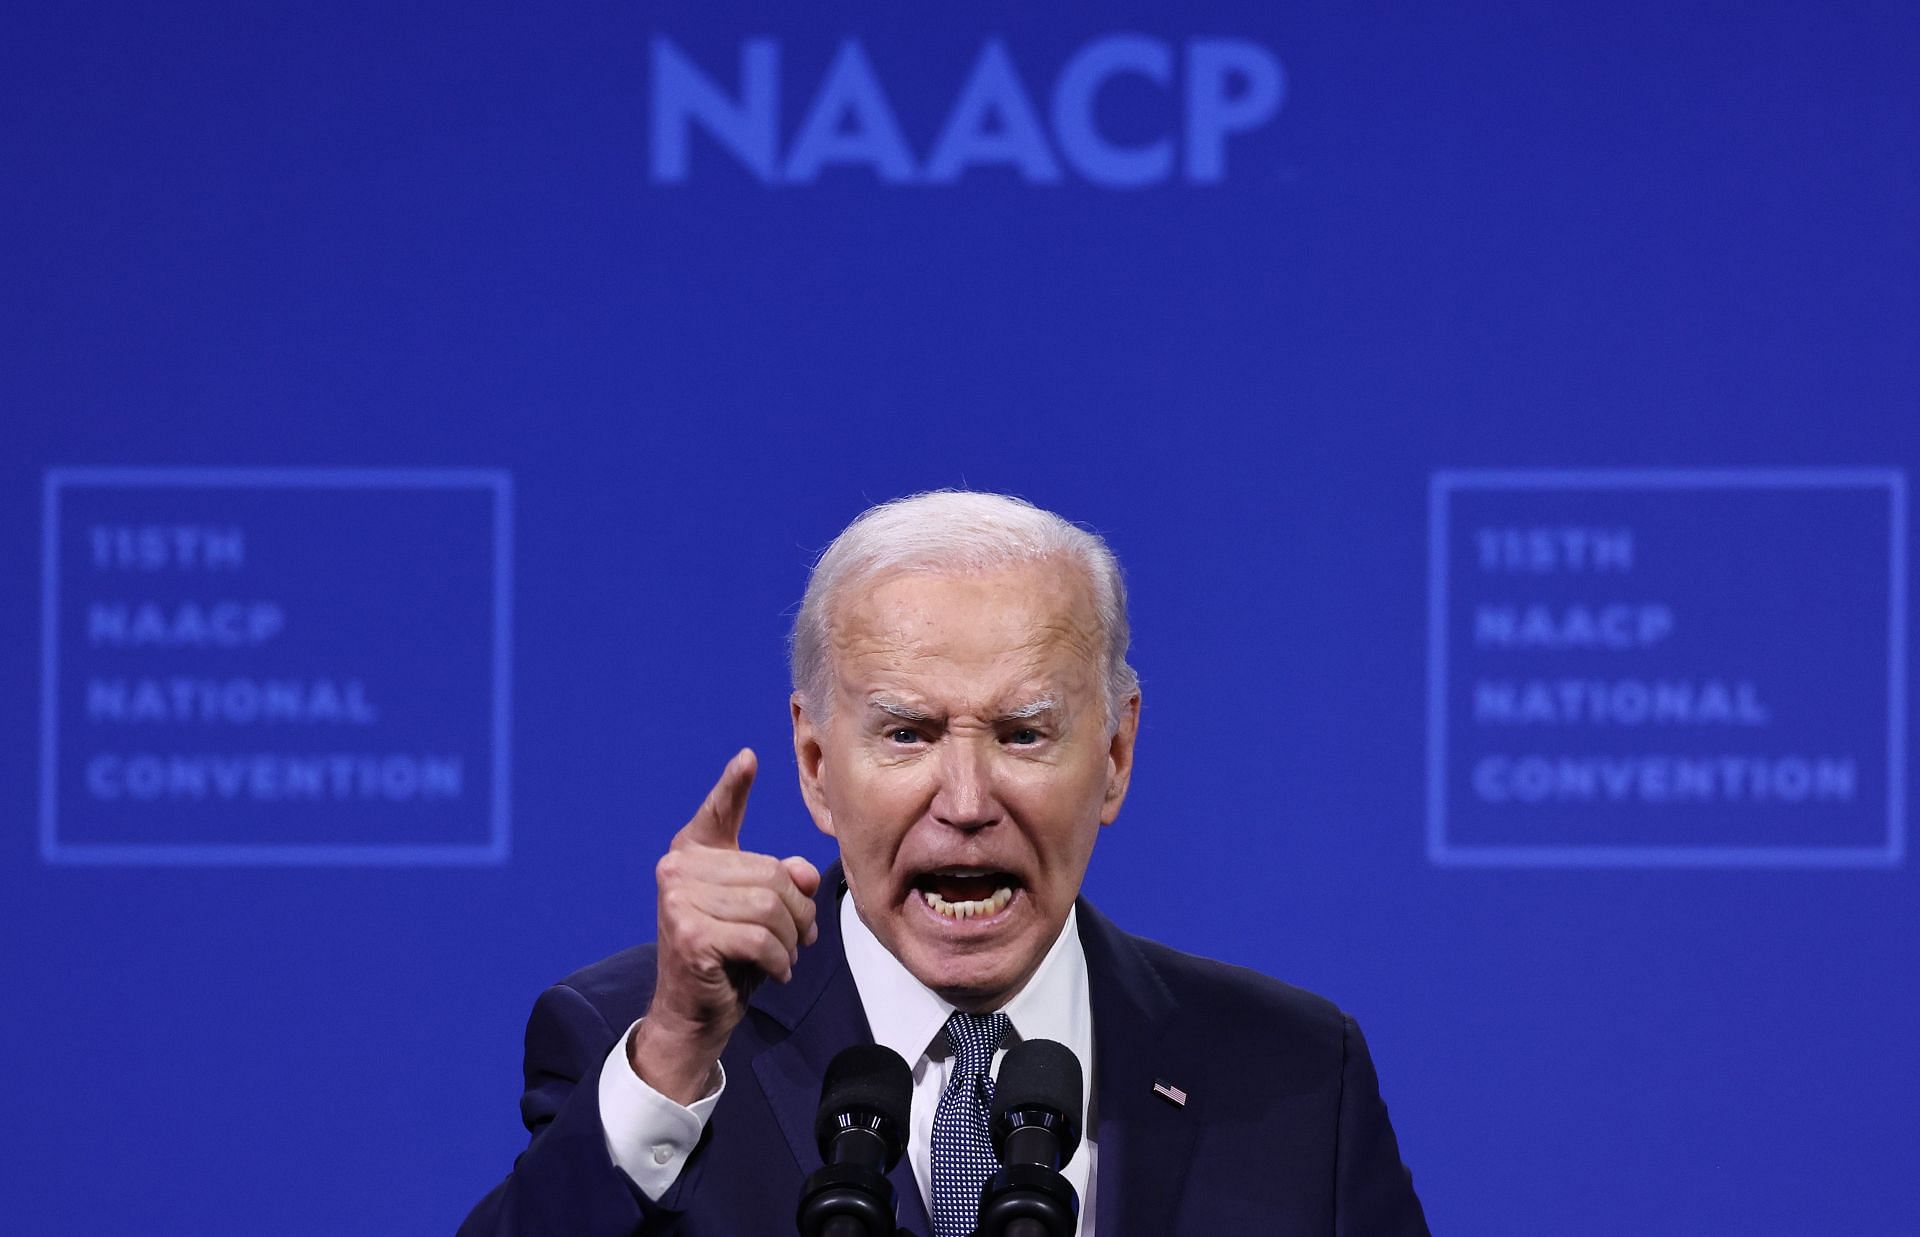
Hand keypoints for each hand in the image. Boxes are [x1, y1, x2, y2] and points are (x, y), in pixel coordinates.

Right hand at [630, 748, 822, 1102]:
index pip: (717, 813)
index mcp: (692, 854)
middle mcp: (678, 870)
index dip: (733, 785)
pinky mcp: (689, 934)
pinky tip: (776, 972)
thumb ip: (781, 882)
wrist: (693, 1014)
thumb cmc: (728, 956)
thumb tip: (803, 872)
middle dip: (798, 912)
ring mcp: (679, 901)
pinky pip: (761, 938)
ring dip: (792, 940)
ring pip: (770, 907)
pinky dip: (780, 960)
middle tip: (802, 939)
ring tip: (787, 956)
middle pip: (772, 874)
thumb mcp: (759, 912)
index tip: (749, 758)